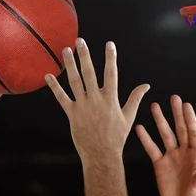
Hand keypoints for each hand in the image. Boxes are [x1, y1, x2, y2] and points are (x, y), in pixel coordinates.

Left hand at [45, 38, 149, 162]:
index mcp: (110, 99)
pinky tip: (49, 75)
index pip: (111, 73)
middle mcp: (96, 99)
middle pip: (89, 73)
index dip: (110, 58)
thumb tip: (146, 85)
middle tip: (80, 41)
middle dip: (85, 55)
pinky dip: (54, 87)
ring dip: (70, 65)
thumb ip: (135, 98)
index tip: (109, 44)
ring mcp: (82, 106)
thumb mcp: (128, 116)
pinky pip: (62, 98)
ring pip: (75, 81)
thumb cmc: (117, 136)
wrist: (102, 155)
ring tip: (66, 50)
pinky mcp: (72, 114)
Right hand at [136, 95, 195, 195]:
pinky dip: (146, 139)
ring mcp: (171, 157)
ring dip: (160, 121)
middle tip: (174, 97)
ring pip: (165, 135)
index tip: (186, 105)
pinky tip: (140, 128)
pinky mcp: (160, 164)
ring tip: (154, 106)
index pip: (193, 133)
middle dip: (176, 113)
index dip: (190, 119)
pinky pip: (152, 149)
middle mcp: (184, 152)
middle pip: (180, 128)